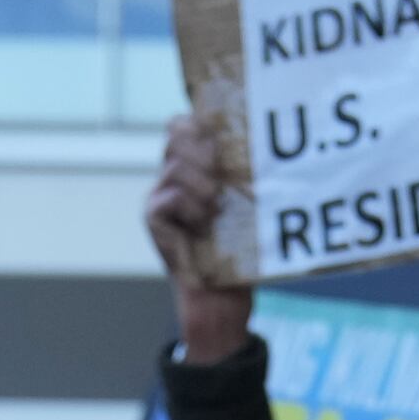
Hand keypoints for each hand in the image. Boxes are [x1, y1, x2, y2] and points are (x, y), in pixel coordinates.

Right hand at [146, 115, 253, 363]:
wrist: (222, 297)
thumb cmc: (240, 250)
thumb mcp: (246, 202)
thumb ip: (243, 172)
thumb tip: (265, 140)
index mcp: (191, 167)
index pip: (182, 124)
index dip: (200, 122)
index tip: (227, 139)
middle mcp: (170, 177)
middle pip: (175, 135)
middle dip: (205, 151)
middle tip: (225, 176)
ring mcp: (158, 196)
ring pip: (175, 165)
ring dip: (203, 184)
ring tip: (218, 206)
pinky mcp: (152, 217)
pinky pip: (171, 196)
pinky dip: (192, 207)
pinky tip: (206, 224)